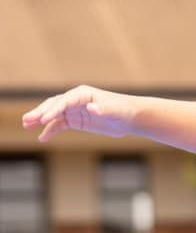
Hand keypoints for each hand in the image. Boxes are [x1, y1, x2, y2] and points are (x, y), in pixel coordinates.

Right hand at [21, 86, 139, 141]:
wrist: (131, 117)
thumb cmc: (125, 110)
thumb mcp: (116, 111)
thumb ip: (103, 109)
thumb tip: (92, 108)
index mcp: (83, 94)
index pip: (64, 101)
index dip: (53, 110)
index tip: (44, 120)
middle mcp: (76, 100)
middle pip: (54, 105)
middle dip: (41, 112)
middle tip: (27, 120)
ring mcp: (75, 110)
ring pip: (54, 114)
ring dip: (41, 120)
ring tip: (27, 125)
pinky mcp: (77, 120)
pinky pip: (60, 125)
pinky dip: (51, 130)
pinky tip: (42, 138)